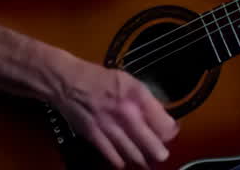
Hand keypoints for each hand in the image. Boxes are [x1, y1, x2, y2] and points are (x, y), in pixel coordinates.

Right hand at [54, 57, 178, 168]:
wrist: (67, 82)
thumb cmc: (98, 79)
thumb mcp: (129, 81)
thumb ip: (144, 99)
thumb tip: (160, 115)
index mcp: (137, 95)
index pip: (163, 122)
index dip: (170, 130)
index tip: (171, 132)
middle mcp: (125, 113)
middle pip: (151, 143)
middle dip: (159, 152)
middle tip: (162, 155)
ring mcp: (110, 127)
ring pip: (134, 153)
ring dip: (143, 159)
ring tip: (147, 160)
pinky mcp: (95, 137)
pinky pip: (113, 156)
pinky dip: (121, 160)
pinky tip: (125, 160)